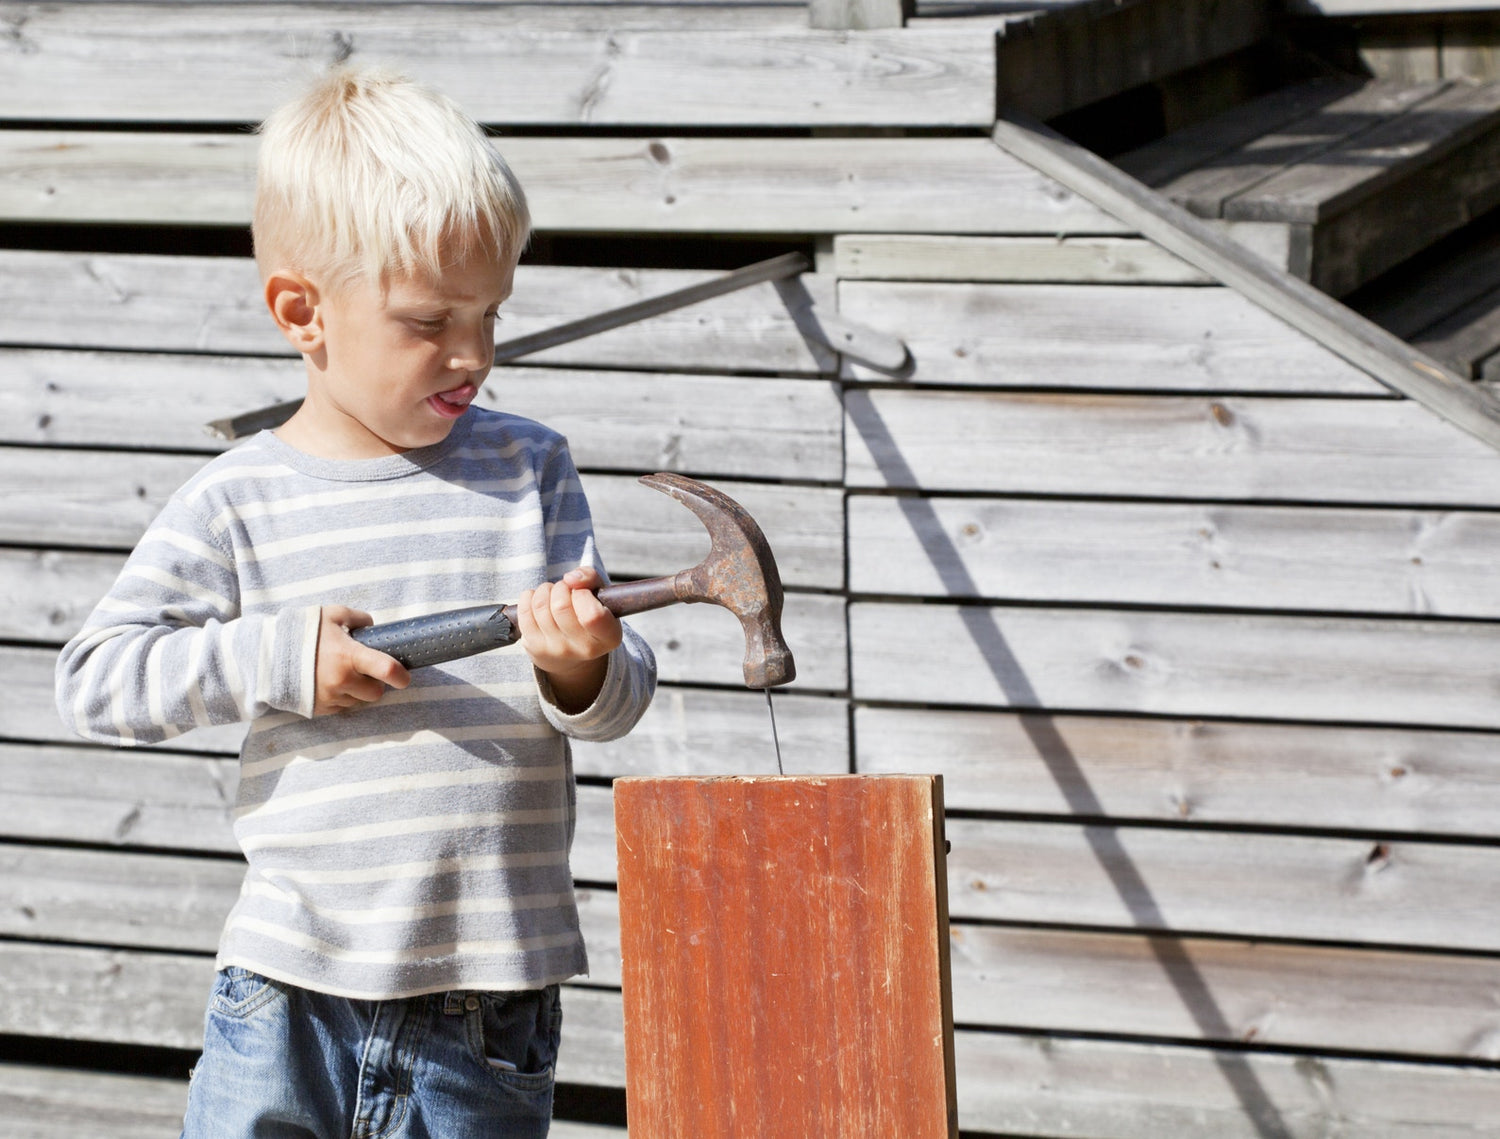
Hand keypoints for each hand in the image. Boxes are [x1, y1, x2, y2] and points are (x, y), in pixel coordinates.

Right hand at [313, 605, 410, 715]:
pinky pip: (342, 707)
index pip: (387, 670)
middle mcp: (342, 681)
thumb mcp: (332, 615)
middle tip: (364, 671)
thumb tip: (372, 626)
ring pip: (358, 702)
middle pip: (376, 693)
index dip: (402, 676)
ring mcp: (331, 697)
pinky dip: (342, 698)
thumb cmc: (302, 632)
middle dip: (375, 684)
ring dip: (357, 691)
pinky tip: (330, 683)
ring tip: (342, 674)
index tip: (404, 676)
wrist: (267, 656)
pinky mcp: (320, 708)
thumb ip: (358, 618)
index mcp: (349, 656)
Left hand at [516, 567, 621, 711]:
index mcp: (609, 637)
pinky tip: (539, 601)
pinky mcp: (535, 647)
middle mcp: (584, 648)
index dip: (582, 594)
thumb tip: (570, 578)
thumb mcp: (599, 596)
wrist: (571, 654)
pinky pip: (524, 611)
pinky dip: (529, 596)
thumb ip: (591, 578)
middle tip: (566, 590)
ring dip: (545, 590)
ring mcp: (557, 650)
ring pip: (540, 605)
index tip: (582, 592)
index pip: (592, 616)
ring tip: (553, 594)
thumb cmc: (588, 615)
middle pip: (560, 606)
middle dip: (561, 588)